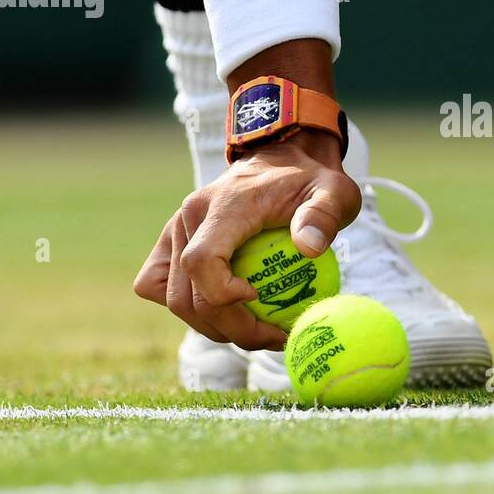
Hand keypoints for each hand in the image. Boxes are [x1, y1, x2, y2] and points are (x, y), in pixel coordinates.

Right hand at [133, 129, 360, 349]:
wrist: (283, 157)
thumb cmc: (310, 180)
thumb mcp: (334, 192)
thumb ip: (324, 215)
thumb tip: (309, 248)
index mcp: (223, 206)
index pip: (201, 262)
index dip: (224, 296)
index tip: (261, 299)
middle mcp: (188, 218)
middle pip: (187, 295)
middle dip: (230, 328)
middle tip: (274, 336)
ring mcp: (175, 231)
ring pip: (175, 299)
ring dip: (214, 326)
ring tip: (259, 330)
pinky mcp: (171, 243)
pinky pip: (160, 286)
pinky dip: (190, 307)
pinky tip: (228, 312)